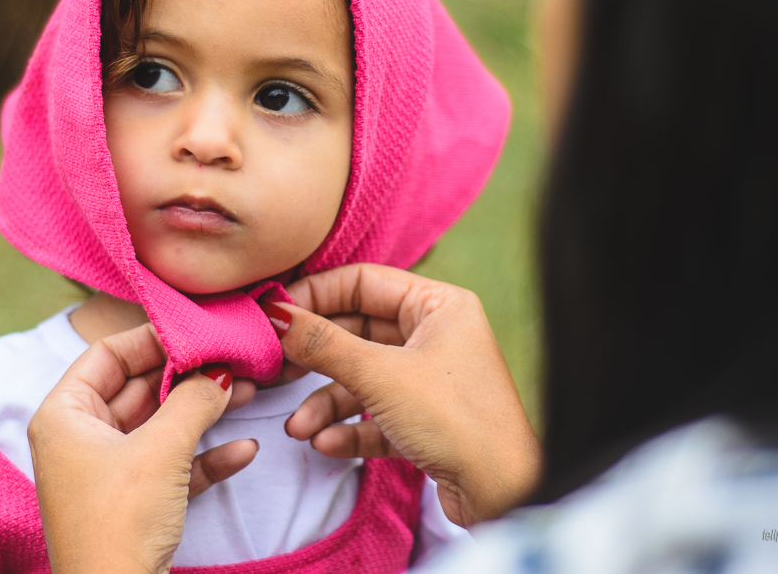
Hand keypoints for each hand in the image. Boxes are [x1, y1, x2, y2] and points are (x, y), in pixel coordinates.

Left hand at [28, 323, 258, 573]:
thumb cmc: (120, 521)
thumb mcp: (161, 449)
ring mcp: (107, 473)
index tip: (198, 328)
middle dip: (189, 375)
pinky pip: (171, 466)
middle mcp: (79, 439)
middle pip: (139, 387)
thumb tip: (223, 371)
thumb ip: (195, 400)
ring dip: (204, 410)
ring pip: (160, 426)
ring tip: (250, 391)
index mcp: (64, 416)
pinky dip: (205, 456)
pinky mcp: (133, 504)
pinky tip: (245, 450)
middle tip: (232, 356)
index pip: (106, 354)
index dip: (153, 338)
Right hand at [265, 263, 540, 526]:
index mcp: (438, 305)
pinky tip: (326, 444)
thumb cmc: (455, 420)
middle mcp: (437, 335)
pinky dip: (349, 428)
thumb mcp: (379, 375)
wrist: (505, 496)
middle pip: (357, 330)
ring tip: (299, 428)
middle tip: (274, 369)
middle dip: (315, 357)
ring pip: (362, 378)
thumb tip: (273, 314)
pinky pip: (376, 415)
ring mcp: (431, 379)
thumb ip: (322, 343)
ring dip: (326, 402)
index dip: (314, 295)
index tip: (272, 315)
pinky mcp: (426, 422)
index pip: (363, 281)